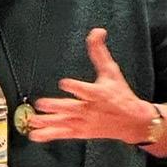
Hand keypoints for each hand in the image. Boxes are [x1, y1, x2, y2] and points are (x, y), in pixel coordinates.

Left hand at [28, 28, 154, 143]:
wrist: (132, 121)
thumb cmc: (120, 94)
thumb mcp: (112, 71)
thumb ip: (100, 52)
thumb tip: (97, 31)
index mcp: (98, 94)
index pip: (85, 90)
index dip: (75, 86)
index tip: (64, 82)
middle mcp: (89, 109)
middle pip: (71, 108)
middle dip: (56, 106)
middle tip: (41, 104)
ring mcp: (84, 122)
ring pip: (64, 122)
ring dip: (48, 122)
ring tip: (33, 120)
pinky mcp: (80, 131)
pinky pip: (63, 133)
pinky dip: (49, 135)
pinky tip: (35, 135)